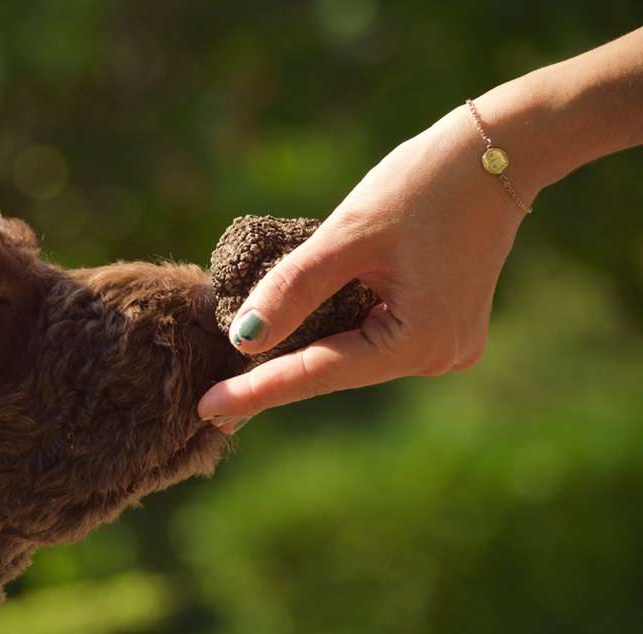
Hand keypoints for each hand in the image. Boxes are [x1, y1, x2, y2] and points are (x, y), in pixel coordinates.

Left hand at [198, 105, 531, 422]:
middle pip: (337, 370)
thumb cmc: (424, 185)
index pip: (318, 374)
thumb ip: (293, 290)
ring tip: (244, 370)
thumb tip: (244, 340)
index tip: (207, 410)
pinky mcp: (444, 325)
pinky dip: (336, 332)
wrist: (499, 150)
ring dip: (306, 352)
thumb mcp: (347, 237)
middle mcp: (437, 358)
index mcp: (418, 342)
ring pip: (355, 355)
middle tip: (215, 400)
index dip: (257, 391)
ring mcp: (446, 345)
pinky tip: (297, 334)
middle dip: (277, 376)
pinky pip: (376, 336)